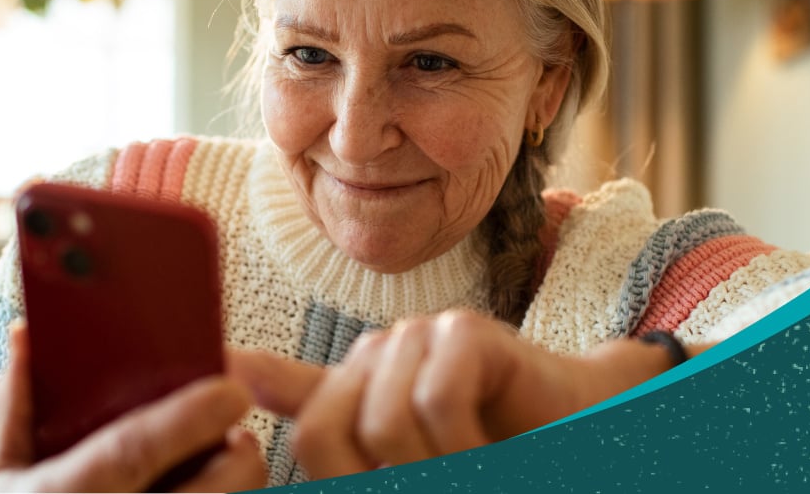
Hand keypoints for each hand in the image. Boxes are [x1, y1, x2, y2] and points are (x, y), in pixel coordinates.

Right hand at [0, 324, 268, 491]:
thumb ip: (16, 404)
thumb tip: (26, 334)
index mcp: (59, 492)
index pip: (131, 451)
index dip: (186, 420)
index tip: (232, 391)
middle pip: (207, 493)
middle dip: (239, 460)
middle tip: (240, 434)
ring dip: (239, 488)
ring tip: (228, 465)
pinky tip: (216, 490)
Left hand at [230, 310, 698, 479]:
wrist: (572, 425)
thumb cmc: (490, 444)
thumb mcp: (408, 456)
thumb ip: (333, 428)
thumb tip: (237, 371)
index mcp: (355, 388)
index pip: (300, 418)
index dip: (291, 436)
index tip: (280, 420)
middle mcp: (377, 355)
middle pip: (327, 431)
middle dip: (376, 480)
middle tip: (433, 484)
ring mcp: (421, 336)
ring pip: (384, 421)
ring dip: (431, 470)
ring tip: (467, 472)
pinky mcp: (467, 332)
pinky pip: (436, 400)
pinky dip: (463, 445)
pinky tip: (486, 452)